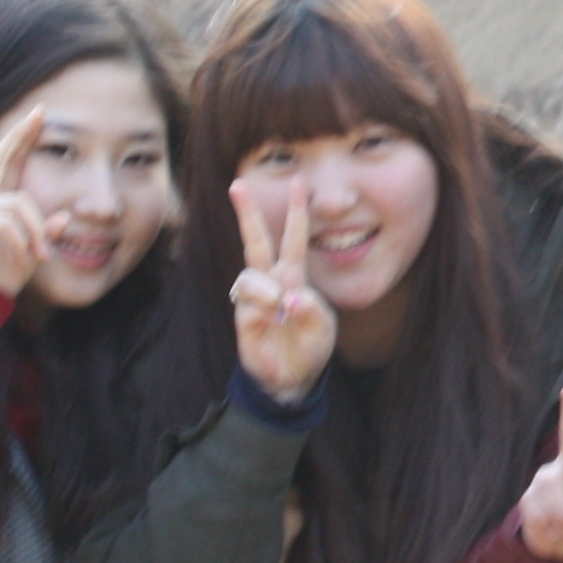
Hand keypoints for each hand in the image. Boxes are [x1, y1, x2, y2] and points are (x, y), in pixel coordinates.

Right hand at [0, 101, 52, 293]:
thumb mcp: (30, 254)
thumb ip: (43, 234)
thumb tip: (63, 219)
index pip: (7, 163)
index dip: (20, 138)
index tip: (38, 115)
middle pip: (0, 158)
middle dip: (20, 135)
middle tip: (40, 113)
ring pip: (19, 203)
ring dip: (36, 232)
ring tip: (38, 257)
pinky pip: (7, 223)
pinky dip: (23, 242)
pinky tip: (24, 260)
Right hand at [228, 180, 336, 407]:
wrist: (291, 379)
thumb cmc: (309, 348)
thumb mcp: (323, 327)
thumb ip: (312, 309)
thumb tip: (289, 298)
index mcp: (294, 277)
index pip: (293, 238)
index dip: (296, 212)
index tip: (298, 183)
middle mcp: (272, 281)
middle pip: (255, 240)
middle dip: (247, 213)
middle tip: (238, 184)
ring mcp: (254, 297)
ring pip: (251, 272)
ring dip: (268, 288)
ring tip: (281, 310)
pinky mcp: (242, 315)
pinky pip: (248, 297)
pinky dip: (263, 303)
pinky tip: (272, 316)